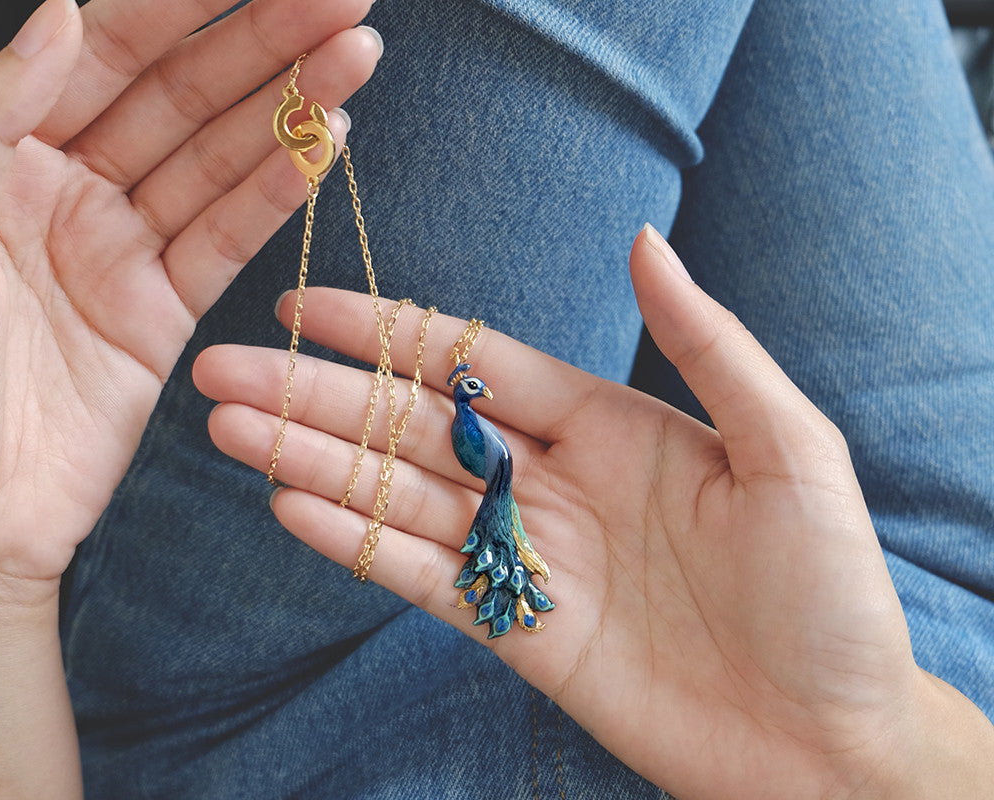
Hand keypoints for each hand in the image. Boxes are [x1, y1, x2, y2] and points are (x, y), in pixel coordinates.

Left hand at [0, 0, 380, 602]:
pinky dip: (277, 194)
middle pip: (178, 94)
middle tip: (342, 0)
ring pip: (216, 158)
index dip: (181, 2)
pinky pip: (227, 240)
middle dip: (261, 42)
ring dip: (287, 108)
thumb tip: (60, 14)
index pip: (103, 50)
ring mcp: (119, 252)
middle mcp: (65, 190)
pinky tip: (323, 145)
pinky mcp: (162, 316)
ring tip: (356, 58)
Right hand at [193, 226, 992, 797]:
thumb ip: (710, 344)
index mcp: (605, 421)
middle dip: (315, 395)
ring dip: (312, 459)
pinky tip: (292, 507)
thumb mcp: (789, 448)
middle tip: (222, 371)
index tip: (303, 306)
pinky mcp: (512, 628)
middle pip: (409, 423)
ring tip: (228, 429)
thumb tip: (643, 241)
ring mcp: (523, 552)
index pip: (470, 360)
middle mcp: (550, 478)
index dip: (385, 330)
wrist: (824, 739)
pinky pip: (419, 576)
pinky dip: (356, 542)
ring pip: (397, 493)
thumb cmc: (827, 590)